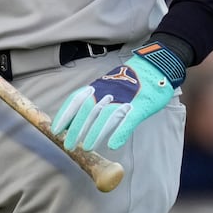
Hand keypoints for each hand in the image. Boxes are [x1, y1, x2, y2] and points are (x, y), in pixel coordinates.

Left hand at [50, 44, 184, 152]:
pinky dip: (120, 133)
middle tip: (69, 145)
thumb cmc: (130, 81)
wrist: (156, 66)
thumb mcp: (108, 86)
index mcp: (99, 86)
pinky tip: (113, 145)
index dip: (66, 115)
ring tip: (87, 147)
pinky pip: (128, 120)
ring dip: (95, 132)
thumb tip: (72, 120)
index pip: (77, 99)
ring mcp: (125, 97)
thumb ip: (94, 100)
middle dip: (77, 128)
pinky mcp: (141, 106)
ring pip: (107, 116)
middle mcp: (109, 90)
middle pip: (89, 109)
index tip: (56, 130)